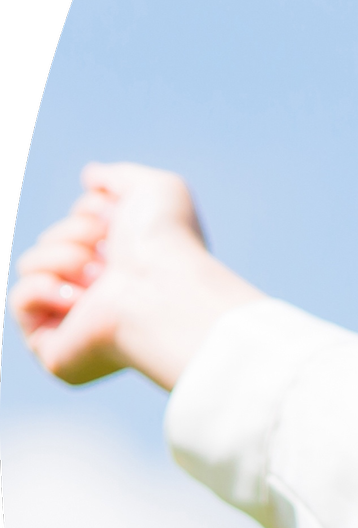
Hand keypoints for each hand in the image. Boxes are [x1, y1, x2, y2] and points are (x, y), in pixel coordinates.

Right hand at [11, 163, 263, 389]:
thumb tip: (92, 177)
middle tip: (110, 253)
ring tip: (99, 276)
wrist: (165, 291)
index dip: (92, 212)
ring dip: (62, 257)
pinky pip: (20, 299)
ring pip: (31, 264)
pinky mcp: (55, 350)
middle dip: (75, 233)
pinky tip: (80, 300)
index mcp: (127, 262)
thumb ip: (121, 177)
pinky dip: (43, 289)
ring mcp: (79, 324)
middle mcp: (104, 294)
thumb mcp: (156, 190)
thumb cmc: (168, 243)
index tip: (118, 219)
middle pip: (52, 240)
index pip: (80, 223)